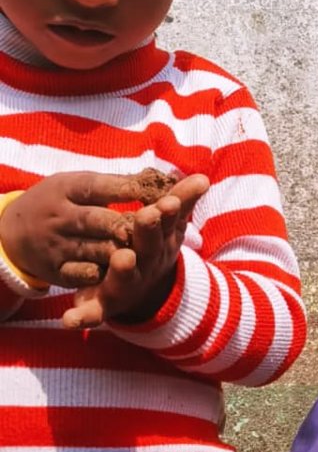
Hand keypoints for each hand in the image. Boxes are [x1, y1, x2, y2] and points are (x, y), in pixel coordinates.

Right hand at [0, 170, 181, 287]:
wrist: (13, 232)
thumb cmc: (62, 202)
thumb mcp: (79, 185)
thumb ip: (119, 184)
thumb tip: (167, 177)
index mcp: (68, 189)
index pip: (97, 187)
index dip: (125, 189)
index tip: (154, 189)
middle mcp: (60, 216)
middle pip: (93, 219)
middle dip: (119, 222)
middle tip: (148, 221)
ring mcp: (57, 245)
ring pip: (89, 249)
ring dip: (113, 251)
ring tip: (136, 251)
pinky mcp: (56, 270)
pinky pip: (77, 274)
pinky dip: (94, 274)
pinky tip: (111, 274)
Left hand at [62, 175, 208, 327]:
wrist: (142, 292)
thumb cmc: (152, 248)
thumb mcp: (169, 226)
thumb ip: (182, 202)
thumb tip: (203, 177)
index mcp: (160, 244)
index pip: (166, 225)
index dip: (168, 214)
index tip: (168, 200)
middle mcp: (145, 266)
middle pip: (148, 249)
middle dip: (148, 233)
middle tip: (147, 215)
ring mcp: (125, 287)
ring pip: (125, 279)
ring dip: (124, 270)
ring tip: (123, 258)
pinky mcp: (103, 307)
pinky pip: (93, 313)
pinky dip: (83, 317)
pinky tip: (69, 319)